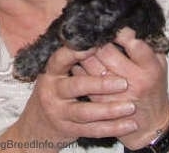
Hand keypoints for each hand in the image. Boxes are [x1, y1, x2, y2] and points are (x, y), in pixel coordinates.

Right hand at [12, 46, 136, 151]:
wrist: (37, 124)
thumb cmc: (57, 89)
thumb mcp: (59, 72)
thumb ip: (76, 59)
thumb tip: (103, 39)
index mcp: (51, 71)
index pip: (61, 59)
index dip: (77, 52)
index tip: (98, 46)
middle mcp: (52, 91)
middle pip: (76, 86)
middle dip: (101, 85)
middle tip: (124, 83)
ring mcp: (58, 112)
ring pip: (85, 112)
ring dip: (109, 110)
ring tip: (131, 106)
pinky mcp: (68, 130)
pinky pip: (93, 130)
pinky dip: (112, 128)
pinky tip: (130, 124)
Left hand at [75, 27, 168, 149]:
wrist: (150, 124)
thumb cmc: (155, 90)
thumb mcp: (161, 66)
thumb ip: (149, 47)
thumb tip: (133, 27)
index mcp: (149, 69)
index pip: (134, 44)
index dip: (121, 32)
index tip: (115, 26)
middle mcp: (132, 80)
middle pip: (106, 51)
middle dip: (98, 38)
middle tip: (94, 32)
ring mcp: (114, 92)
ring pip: (90, 63)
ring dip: (84, 50)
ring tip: (83, 43)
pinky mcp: (100, 101)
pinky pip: (82, 77)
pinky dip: (78, 66)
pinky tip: (79, 60)